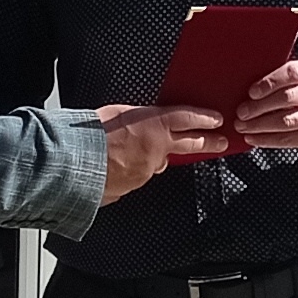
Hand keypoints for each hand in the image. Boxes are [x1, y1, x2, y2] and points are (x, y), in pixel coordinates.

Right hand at [95, 104, 225, 199]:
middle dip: (208, 142)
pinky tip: (119, 164)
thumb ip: (137, 118)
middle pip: (191, 143)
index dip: (205, 118)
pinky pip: (138, 175)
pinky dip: (133, 169)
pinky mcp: (134, 185)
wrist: (75, 164)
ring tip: (142, 150)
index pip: (188, 118)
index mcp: (155, 125)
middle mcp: (157, 149)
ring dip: (156, 156)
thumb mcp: (118, 112)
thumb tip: (142, 122)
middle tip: (221, 143)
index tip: (217, 120)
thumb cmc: (91, 133)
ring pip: (159, 161)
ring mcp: (147, 170)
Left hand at [232, 56, 297, 152]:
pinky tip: (254, 139)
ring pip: (287, 122)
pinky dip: (268, 141)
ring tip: (243, 127)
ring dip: (260, 126)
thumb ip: (283, 75)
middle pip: (287, 99)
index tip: (251, 92)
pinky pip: (290, 140)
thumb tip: (249, 88)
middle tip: (241, 113)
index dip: (269, 83)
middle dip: (259, 107)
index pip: (292, 73)